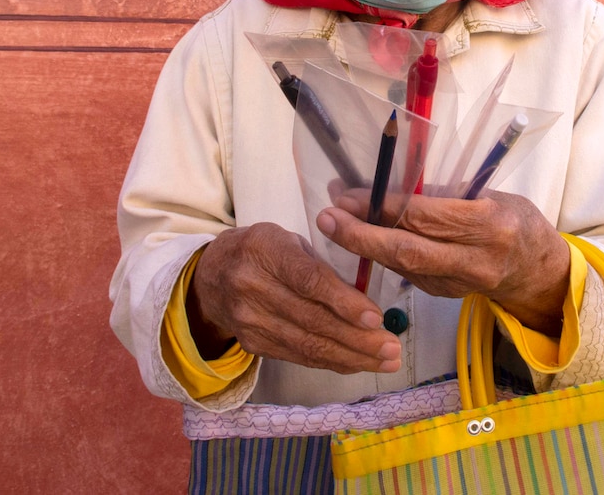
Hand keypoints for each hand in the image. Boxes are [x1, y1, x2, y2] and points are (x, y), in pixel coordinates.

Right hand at [187, 223, 401, 373]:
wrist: (211, 277)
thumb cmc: (263, 252)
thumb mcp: (287, 241)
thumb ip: (319, 265)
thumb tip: (363, 300)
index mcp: (264, 250)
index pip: (308, 280)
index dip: (343, 301)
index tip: (375, 317)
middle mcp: (252, 287)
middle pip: (312, 320)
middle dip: (358, 338)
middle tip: (392, 347)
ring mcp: (250, 320)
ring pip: (307, 345)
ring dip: (351, 356)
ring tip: (385, 360)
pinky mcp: (253, 344)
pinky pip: (299, 356)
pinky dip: (332, 361)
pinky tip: (358, 363)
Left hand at [316, 190, 571, 333]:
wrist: (537, 273)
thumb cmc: (516, 220)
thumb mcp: (491, 194)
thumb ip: (446, 194)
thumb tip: (389, 185)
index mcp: (489, 225)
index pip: (425, 217)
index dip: (383, 207)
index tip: (347, 195)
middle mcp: (474, 260)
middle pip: (407, 250)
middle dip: (360, 235)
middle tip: (326, 217)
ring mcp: (458, 283)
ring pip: (401, 265)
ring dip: (363, 244)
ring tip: (334, 221)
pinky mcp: (444, 294)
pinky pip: (406, 272)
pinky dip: (380, 254)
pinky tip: (361, 237)